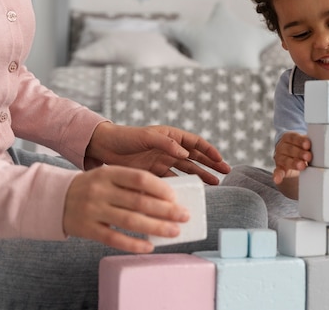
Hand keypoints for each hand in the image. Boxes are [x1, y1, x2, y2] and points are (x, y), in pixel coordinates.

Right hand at [63, 166, 189, 252]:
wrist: (54, 199)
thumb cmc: (92, 187)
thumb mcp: (108, 176)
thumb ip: (131, 183)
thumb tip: (167, 196)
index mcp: (109, 174)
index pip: (140, 178)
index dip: (160, 188)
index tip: (176, 197)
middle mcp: (100, 191)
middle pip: (139, 201)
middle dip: (166, 210)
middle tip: (184, 216)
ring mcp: (93, 210)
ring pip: (130, 221)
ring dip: (156, 228)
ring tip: (175, 231)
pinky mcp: (87, 229)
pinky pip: (114, 239)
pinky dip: (134, 244)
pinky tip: (150, 246)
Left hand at [86, 122, 230, 184]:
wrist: (102, 148)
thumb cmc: (125, 137)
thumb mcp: (146, 137)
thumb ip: (167, 144)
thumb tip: (187, 154)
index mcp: (171, 136)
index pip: (196, 143)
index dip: (209, 151)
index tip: (221, 160)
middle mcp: (170, 149)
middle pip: (196, 157)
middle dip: (211, 164)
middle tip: (226, 172)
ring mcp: (163, 162)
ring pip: (188, 170)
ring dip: (201, 176)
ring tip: (216, 184)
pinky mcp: (154, 174)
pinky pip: (173, 180)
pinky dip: (183, 186)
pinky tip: (191, 193)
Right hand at [272, 132, 311, 184]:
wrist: (292, 156)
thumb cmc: (301, 148)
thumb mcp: (304, 143)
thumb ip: (309, 144)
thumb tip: (322, 147)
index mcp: (288, 138)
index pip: (293, 138)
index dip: (300, 141)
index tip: (308, 145)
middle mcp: (282, 147)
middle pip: (290, 149)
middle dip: (299, 153)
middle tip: (309, 156)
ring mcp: (280, 158)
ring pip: (285, 160)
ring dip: (294, 163)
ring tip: (302, 166)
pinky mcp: (279, 168)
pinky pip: (278, 171)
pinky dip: (277, 175)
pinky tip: (277, 179)